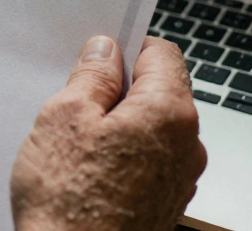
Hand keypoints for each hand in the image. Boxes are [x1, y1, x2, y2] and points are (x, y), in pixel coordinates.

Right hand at [10, 36, 206, 230]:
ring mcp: (178, 179)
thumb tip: (105, 51)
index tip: (96, 53)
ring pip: (148, 128)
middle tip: (72, 98)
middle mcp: (187, 145)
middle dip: (117, 89)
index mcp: (169, 113)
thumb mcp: (65, 116)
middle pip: (157, 92)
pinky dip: (118, 156)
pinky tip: (83, 169)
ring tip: (72, 141)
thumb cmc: (68, 201)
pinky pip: (144, 161)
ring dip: (116, 124)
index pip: (161, 53)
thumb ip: (91, 75)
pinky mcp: (162, 204)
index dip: (125, 47)